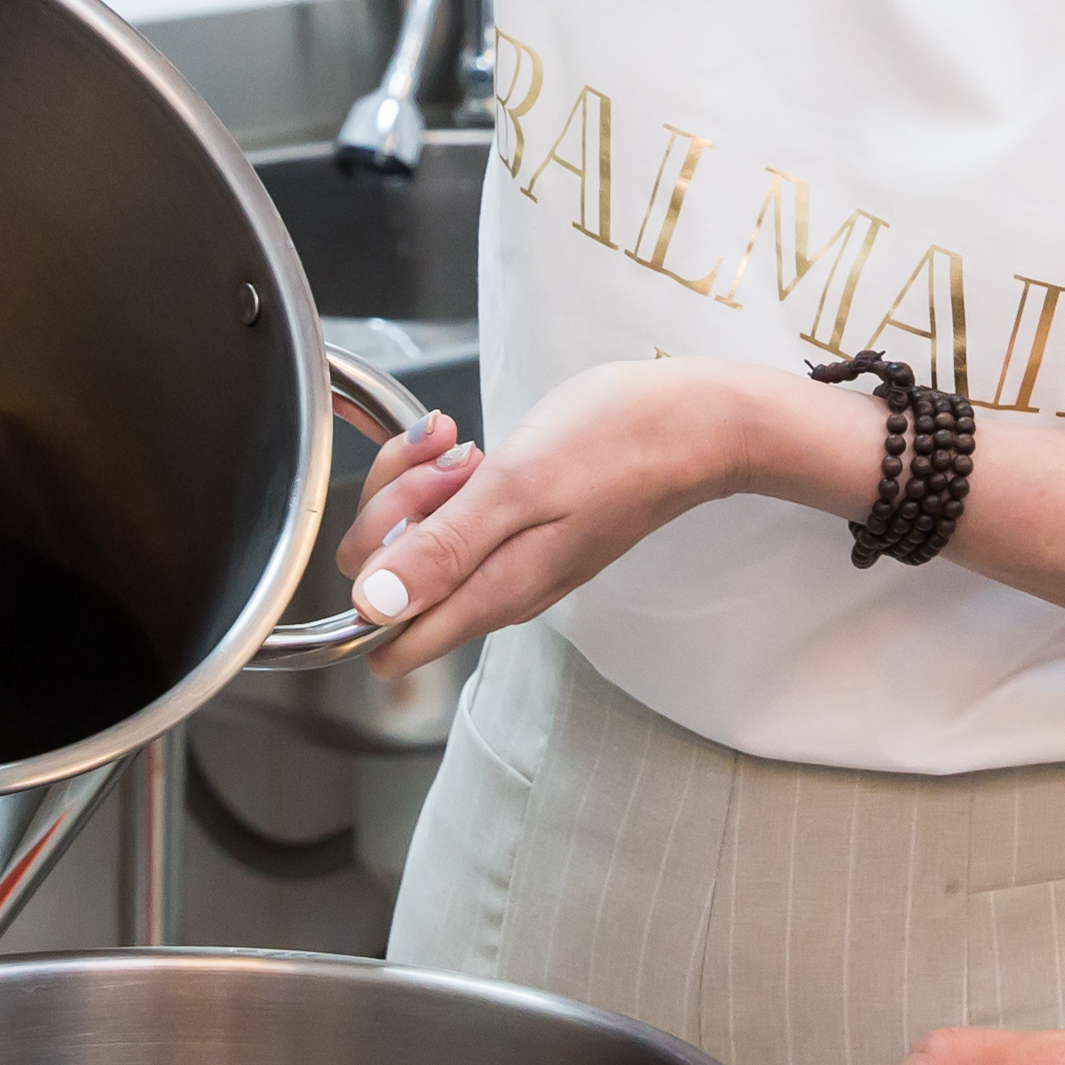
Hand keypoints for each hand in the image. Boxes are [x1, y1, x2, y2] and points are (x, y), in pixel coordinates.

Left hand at [326, 361, 807, 682]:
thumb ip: (442, 551)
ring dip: (421, 486)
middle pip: (389, 579)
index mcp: (491, 593)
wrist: (695, 424)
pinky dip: (448, 479)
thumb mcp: (517, 488)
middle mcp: (494, 591)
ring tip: (466, 448)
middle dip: (394, 512)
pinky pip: (452, 518)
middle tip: (449, 467)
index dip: (370, 577)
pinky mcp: (518, 531)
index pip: (386, 640)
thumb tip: (373, 607)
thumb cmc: (619, 444)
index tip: (408, 518)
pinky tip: (475, 450)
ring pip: (416, 541)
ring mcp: (507, 562)